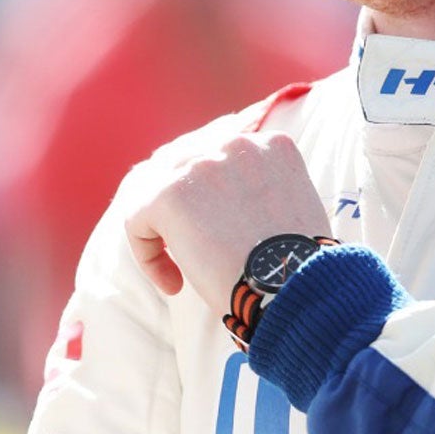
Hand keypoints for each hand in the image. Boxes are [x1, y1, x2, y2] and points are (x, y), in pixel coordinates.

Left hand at [124, 133, 329, 319]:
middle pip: (181, 162)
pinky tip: (173, 284)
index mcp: (270, 145)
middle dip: (178, 206)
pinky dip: (147, 254)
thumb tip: (220, 205)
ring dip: (162, 229)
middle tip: (188, 248)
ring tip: (180, 268)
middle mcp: (236, 143)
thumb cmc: (298, 269)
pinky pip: (136, 218)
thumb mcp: (292, 211)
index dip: (208, 195)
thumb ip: (261, 191)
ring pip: (154, 189)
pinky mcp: (169, 192)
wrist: (296, 290)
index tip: (220, 235)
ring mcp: (201, 164)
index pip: (217, 155)